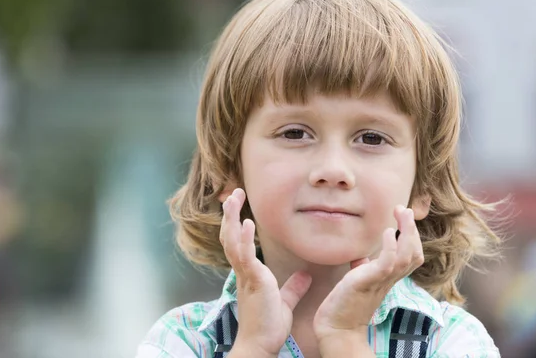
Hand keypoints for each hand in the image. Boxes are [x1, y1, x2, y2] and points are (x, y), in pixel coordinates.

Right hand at [220, 188, 311, 356]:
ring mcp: (245, 275)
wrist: (261, 344)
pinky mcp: (252, 281)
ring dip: (231, 218)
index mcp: (249, 273)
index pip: (238, 242)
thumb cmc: (268, 326)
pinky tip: (247, 223)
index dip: (235, 223)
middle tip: (232, 193)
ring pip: (231, 241)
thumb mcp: (285, 301)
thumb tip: (305, 274)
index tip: (239, 206)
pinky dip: (244, 238)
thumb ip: (293, 287)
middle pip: (230, 235)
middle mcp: (243, 271)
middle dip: (230, 214)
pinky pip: (245, 256)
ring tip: (233, 198)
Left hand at [313, 205, 423, 346]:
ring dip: (406, 232)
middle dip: (412, 229)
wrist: (336, 328)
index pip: (411, 255)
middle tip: (403, 209)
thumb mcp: (358, 281)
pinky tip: (387, 232)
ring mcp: (381, 281)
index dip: (411, 235)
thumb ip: (364, 269)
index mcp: (388, 277)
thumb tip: (361, 259)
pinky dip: (391, 245)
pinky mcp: (368, 282)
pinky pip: (388, 262)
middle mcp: (389, 279)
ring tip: (400, 214)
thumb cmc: (345, 304)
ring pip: (407, 256)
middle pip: (414, 253)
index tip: (402, 215)